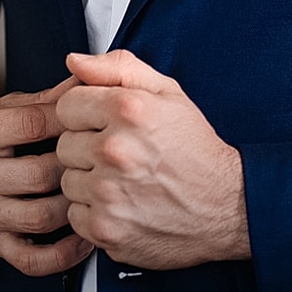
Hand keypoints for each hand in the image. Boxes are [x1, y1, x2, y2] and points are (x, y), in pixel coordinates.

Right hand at [0, 78, 93, 277]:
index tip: (94, 118)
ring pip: (41, 217)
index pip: (33, 124)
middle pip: (41, 174)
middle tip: (100, 159)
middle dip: (78, 165)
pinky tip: (83, 236)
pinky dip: (64, 254)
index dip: (71, 120)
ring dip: (76, 206)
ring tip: (95, 192)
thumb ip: (43, 100)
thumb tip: (83, 85)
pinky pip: (32, 260)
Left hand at [55, 50, 250, 270]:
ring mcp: (109, 193)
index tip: (104, 125)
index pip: (66, 106)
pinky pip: (74, 215)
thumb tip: (75, 62)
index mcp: (128, 110)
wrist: (227, 205)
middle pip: (63, 145)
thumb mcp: (167, 92)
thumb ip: (118, 69)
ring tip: (123, 181)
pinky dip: (94, 212)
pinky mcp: (106, 229)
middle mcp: (115, 150)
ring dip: (89, 182)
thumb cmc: (196, 149)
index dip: (85, 115)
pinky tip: (123, 204)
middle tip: (121, 155)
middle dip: (87, 148)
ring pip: (67, 181)